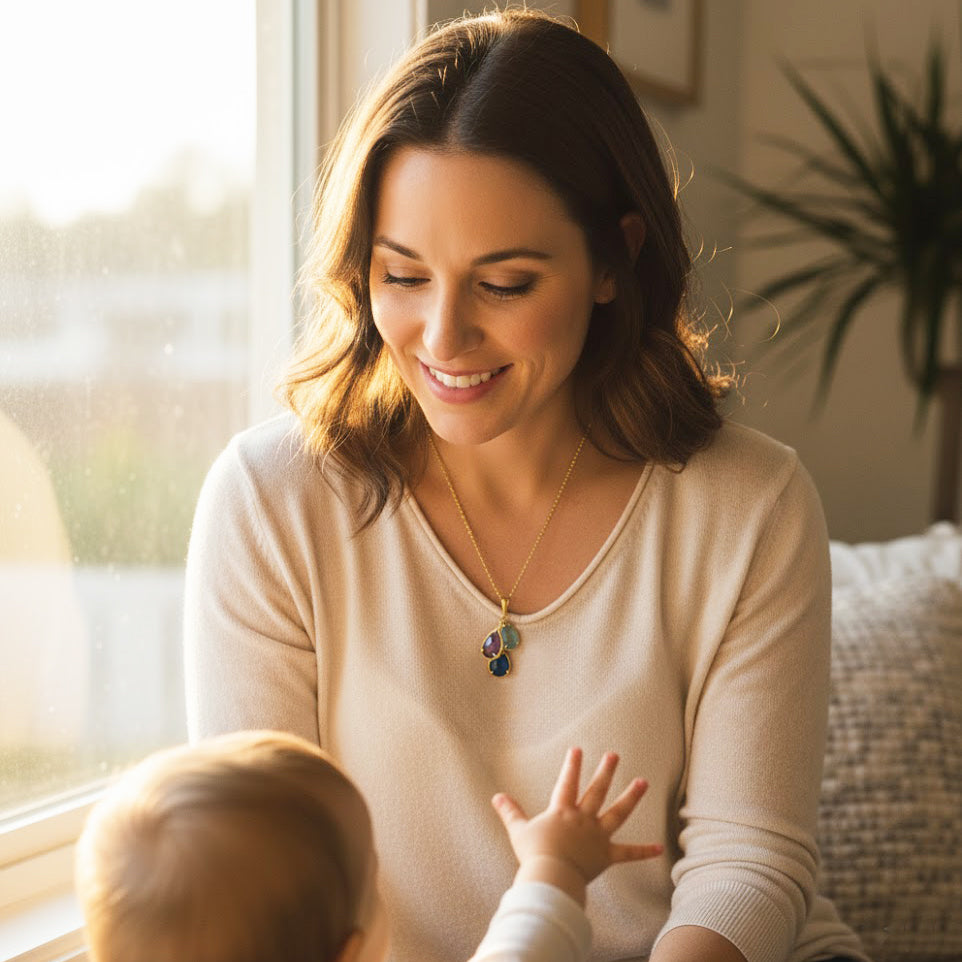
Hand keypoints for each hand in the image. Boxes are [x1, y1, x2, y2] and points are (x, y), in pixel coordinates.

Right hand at [491, 747, 662, 905]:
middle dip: (606, 771)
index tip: (578, 750)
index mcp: (562, 811)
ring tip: (643, 782)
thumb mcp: (519, 831)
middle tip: (614, 755)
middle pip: (596, 790)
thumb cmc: (533, 855)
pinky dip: (643, 851)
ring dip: (631, 796)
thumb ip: (510, 812)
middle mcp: (582, 819)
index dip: (572, 765)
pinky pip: (628, 853)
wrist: (551, 877)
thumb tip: (496, 796)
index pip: (567, 782)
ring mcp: (597, 836)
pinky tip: (660, 849)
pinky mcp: (606, 856)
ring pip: (618, 813)